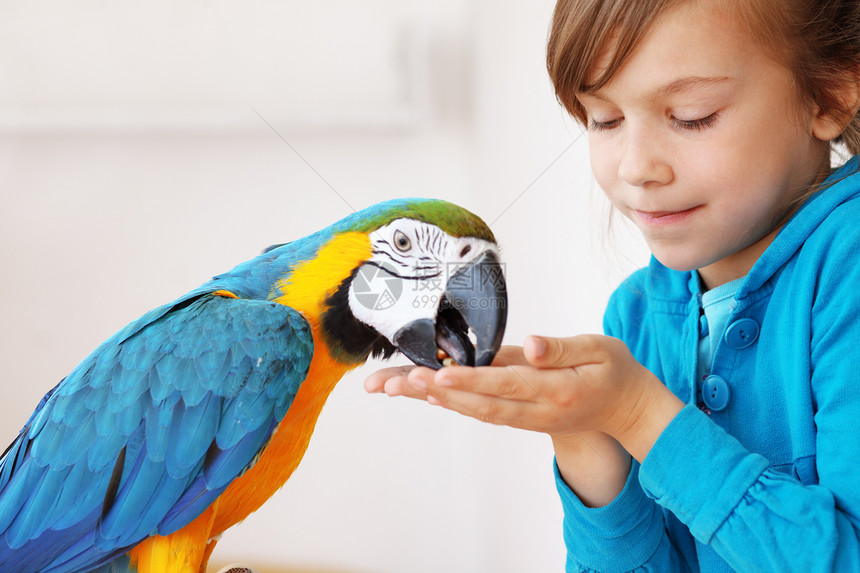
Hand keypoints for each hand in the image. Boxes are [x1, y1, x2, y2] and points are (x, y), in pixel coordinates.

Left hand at [369, 334, 682, 460]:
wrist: (627, 410)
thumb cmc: (614, 372)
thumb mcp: (601, 349)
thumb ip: (563, 348)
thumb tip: (532, 346)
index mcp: (558, 390)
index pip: (508, 384)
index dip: (472, 381)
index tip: (439, 374)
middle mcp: (536, 410)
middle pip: (480, 404)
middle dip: (436, 393)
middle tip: (395, 381)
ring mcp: (526, 418)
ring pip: (474, 411)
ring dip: (433, 399)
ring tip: (392, 386)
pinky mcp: (519, 415)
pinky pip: (482, 411)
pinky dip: (451, 403)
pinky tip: (422, 393)